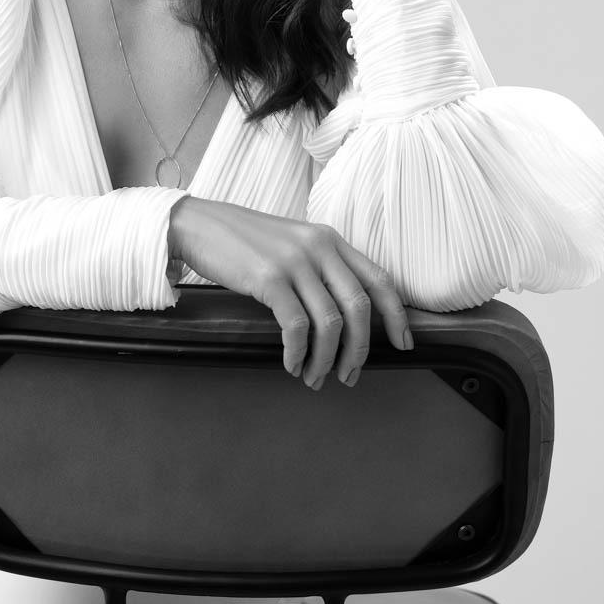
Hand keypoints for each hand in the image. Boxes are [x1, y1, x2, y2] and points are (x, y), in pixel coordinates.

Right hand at [167, 197, 412, 388]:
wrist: (199, 225)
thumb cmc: (243, 242)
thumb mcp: (292, 245)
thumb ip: (319, 269)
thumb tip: (342, 318)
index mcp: (330, 239)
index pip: (379, 279)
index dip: (397, 316)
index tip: (404, 345)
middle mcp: (319, 246)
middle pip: (359, 307)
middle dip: (360, 350)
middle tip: (350, 376)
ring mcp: (295, 261)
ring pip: (330, 322)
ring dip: (326, 359)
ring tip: (315, 378)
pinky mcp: (269, 277)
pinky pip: (296, 326)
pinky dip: (298, 353)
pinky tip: (291, 364)